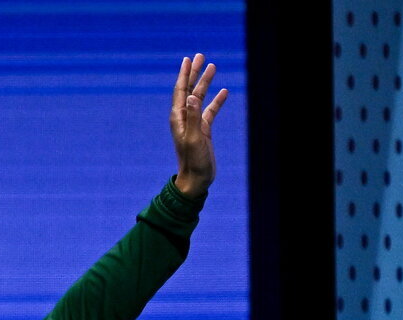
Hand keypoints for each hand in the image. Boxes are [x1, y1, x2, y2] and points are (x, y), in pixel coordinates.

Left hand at [170, 54, 227, 199]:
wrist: (196, 180)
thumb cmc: (193, 162)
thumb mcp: (194, 139)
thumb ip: (193, 117)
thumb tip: (193, 96)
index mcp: (179, 119)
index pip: (181, 91)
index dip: (184, 74)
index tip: (188, 59)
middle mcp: (184, 119)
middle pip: (189, 90)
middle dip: (194, 73)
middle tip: (200, 56)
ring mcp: (194, 124)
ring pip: (200, 98)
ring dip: (206, 83)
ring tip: (212, 66)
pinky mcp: (203, 131)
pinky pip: (210, 111)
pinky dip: (216, 101)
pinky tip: (224, 91)